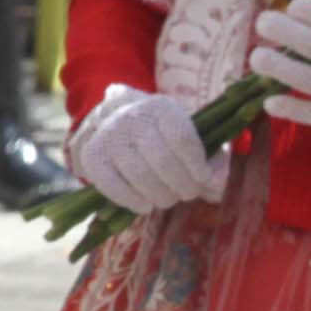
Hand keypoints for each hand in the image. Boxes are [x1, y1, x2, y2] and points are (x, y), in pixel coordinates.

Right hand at [68, 83, 231, 211]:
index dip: (198, 167)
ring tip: (168, 197)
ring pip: (141, 177)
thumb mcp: (188, 135)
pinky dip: (134, 202)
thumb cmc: (160, 134)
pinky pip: (115, 187)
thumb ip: (211, 159)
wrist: (113, 119)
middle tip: (187, 192)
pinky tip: (145, 204)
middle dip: (182, 185)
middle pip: (163, 162)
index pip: (184, 140)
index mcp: (160, 107)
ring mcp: (109, 136)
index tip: (203, 178)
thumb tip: (218, 185)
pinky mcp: (92, 156)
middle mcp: (132, 117)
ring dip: (160, 196)